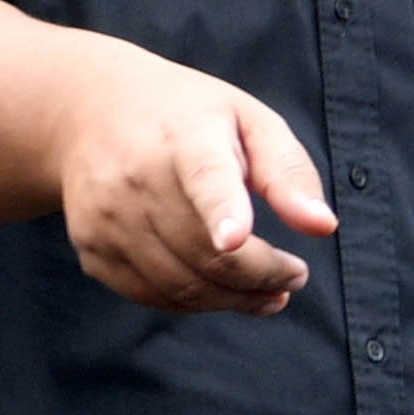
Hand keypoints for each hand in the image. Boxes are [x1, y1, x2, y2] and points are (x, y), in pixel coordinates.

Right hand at [56, 51, 337, 312]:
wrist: (89, 112)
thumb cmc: (188, 118)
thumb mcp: (248, 121)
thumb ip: (288, 172)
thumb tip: (323, 226)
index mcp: (184, 137)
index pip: (204, 178)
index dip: (221, 210)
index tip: (236, 237)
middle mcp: (135, 178)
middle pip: (208, 253)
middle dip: (262, 276)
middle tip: (294, 276)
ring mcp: (106, 217)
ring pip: (182, 287)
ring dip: (235, 300)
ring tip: (270, 291)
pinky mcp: (92, 248)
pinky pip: (152, 295)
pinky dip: (195, 303)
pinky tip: (221, 289)